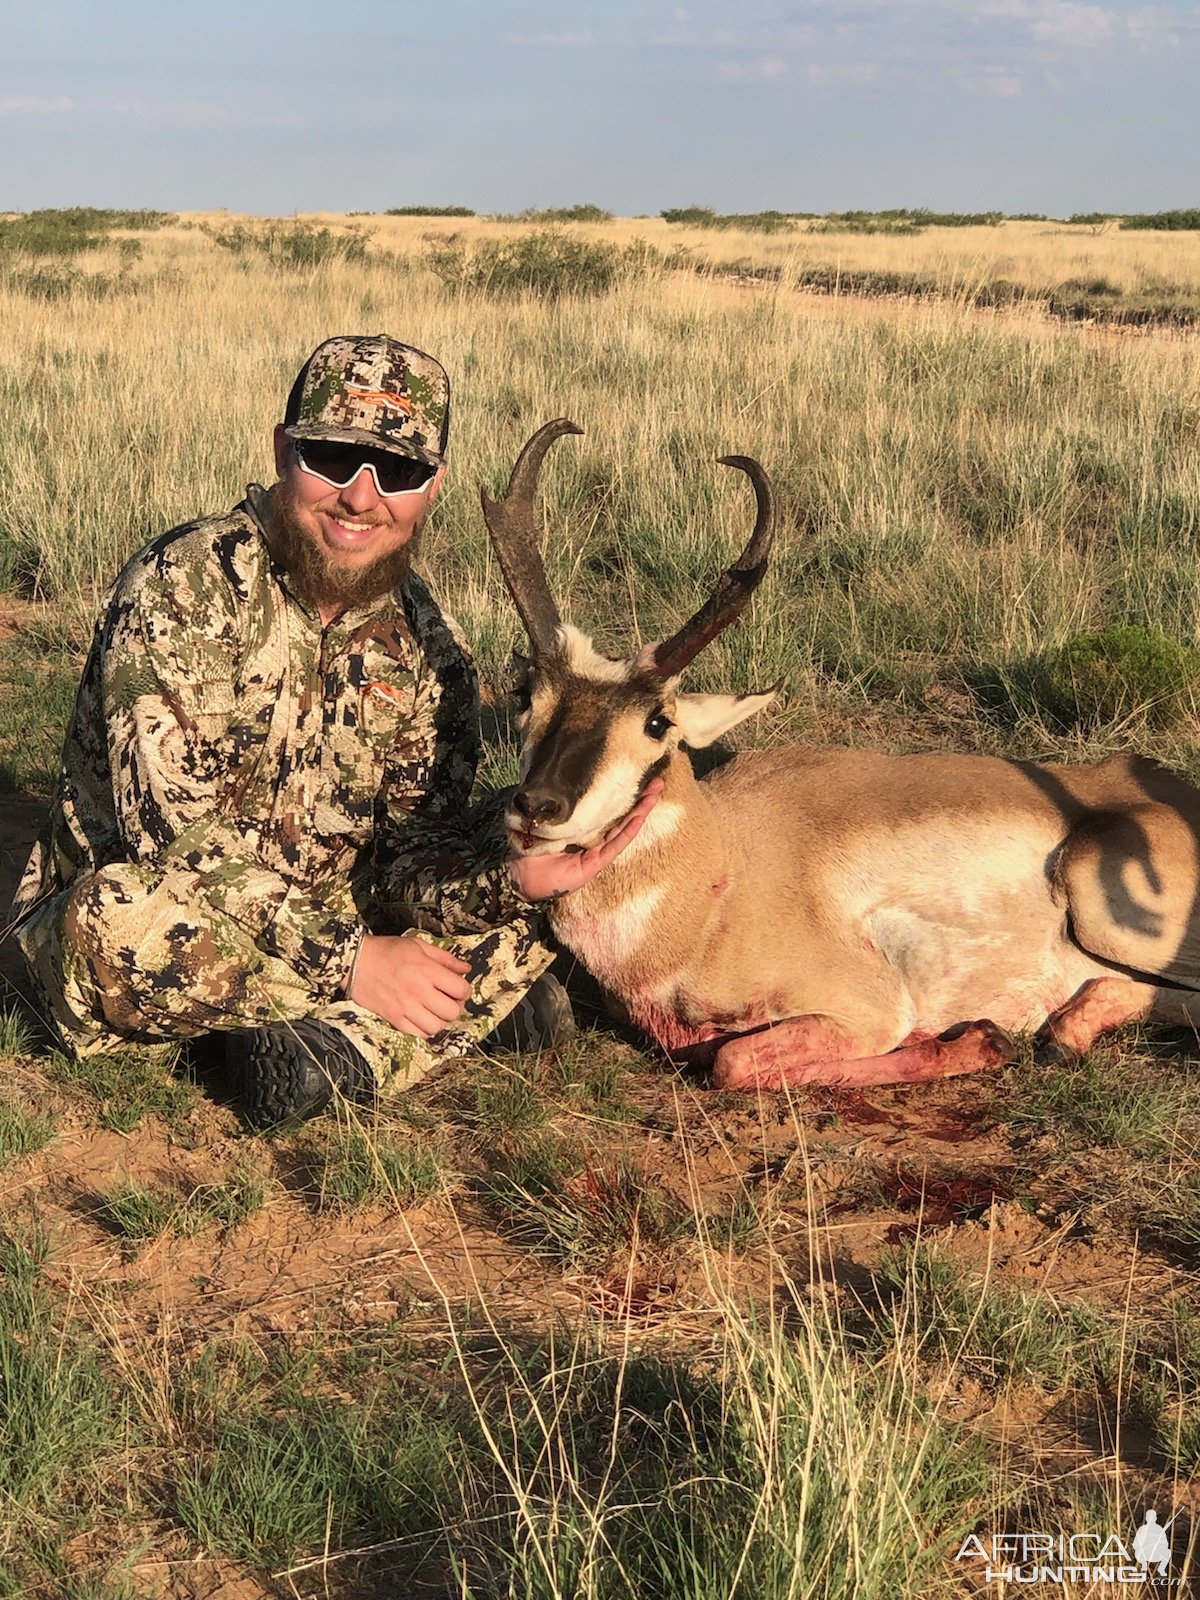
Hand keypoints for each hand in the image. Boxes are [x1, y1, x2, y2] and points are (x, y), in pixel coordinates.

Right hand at [347, 933, 472, 1037]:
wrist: (355, 961)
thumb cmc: (387, 951)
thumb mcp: (419, 945)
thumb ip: (445, 958)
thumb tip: (466, 968)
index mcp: (428, 971)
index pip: (461, 990)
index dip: (465, 990)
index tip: (460, 989)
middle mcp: (419, 991)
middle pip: (452, 1012)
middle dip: (455, 1007)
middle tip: (450, 1001)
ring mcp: (406, 1007)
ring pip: (436, 1026)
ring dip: (441, 1020)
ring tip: (436, 1011)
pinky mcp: (394, 1018)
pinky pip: (418, 1033)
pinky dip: (425, 1029)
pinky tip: (423, 1019)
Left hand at [509, 778, 664, 902]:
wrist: (520, 872)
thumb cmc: (529, 843)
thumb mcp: (543, 814)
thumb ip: (554, 799)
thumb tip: (557, 772)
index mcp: (583, 827)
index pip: (609, 808)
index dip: (624, 793)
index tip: (638, 775)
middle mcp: (594, 838)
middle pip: (623, 816)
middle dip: (641, 799)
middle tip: (658, 781)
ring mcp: (596, 851)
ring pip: (624, 828)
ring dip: (641, 811)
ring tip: (655, 794)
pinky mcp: (595, 863)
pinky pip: (615, 844)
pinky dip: (628, 830)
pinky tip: (640, 816)